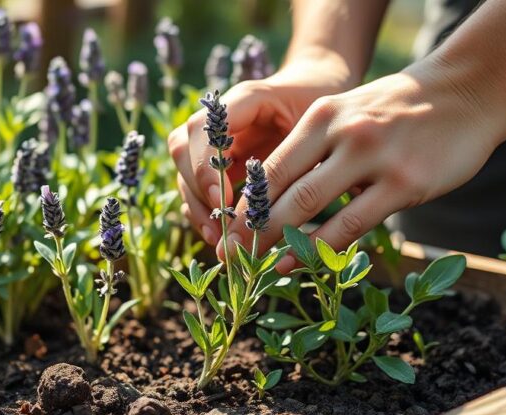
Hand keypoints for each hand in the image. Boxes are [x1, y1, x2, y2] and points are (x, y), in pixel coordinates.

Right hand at [168, 59, 353, 246]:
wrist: (318, 86)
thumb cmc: (323, 106)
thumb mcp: (320, 123)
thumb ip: (301, 152)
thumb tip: (291, 200)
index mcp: (245, 99)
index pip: (205, 127)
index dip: (206, 164)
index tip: (223, 200)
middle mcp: (220, 117)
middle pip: (183, 148)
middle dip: (197, 189)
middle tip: (222, 224)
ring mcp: (212, 138)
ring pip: (183, 169)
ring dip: (196, 206)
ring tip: (218, 238)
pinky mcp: (214, 160)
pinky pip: (194, 187)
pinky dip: (202, 212)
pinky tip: (218, 235)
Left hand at [226, 63, 505, 270]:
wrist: (470, 89)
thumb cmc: (400, 110)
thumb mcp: (348, 113)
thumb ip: (315, 150)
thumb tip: (272, 198)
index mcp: (320, 116)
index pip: (268, 168)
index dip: (241, 205)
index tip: (221, 233)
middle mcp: (340, 134)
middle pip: (279, 190)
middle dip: (248, 230)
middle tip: (228, 259)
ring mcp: (373, 158)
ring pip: (309, 208)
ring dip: (276, 243)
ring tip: (255, 269)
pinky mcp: (405, 183)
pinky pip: (352, 225)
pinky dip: (321, 250)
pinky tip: (302, 265)